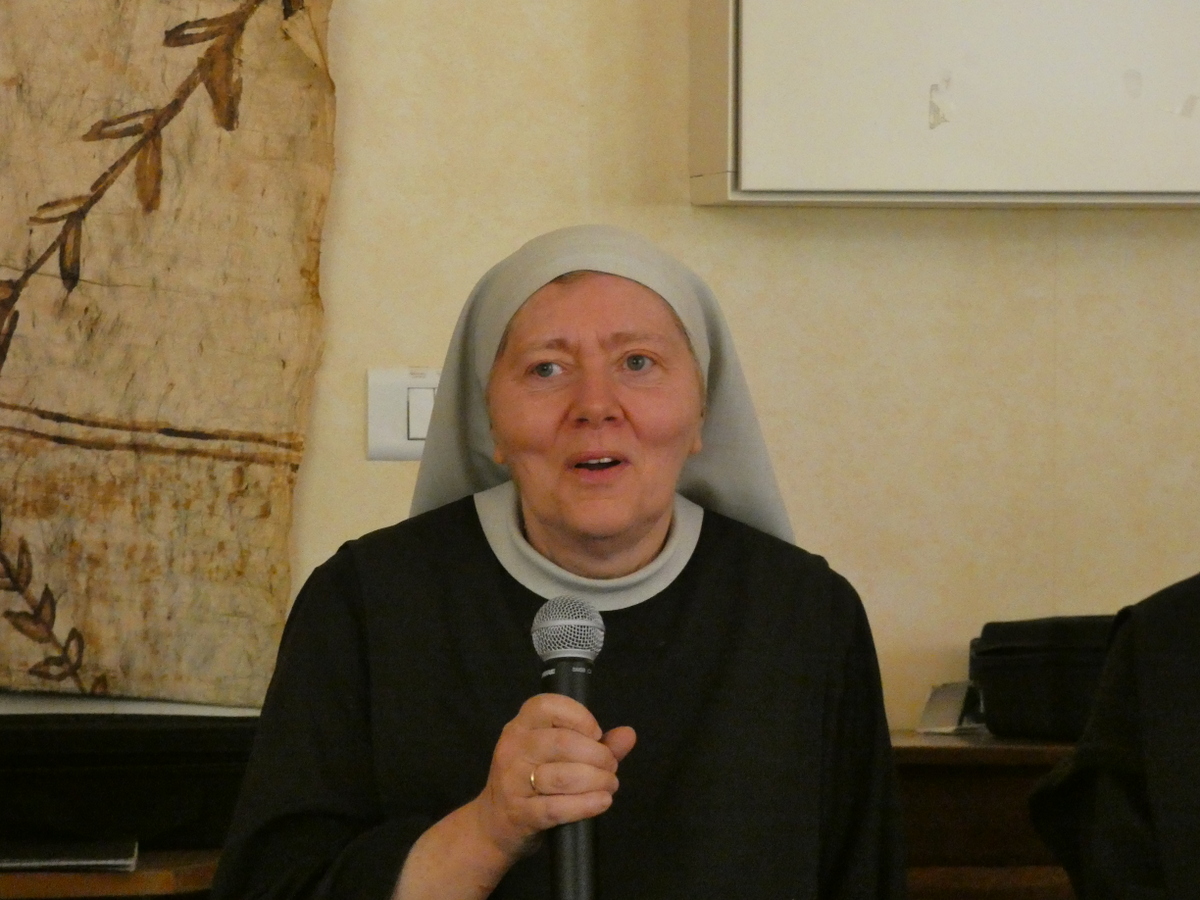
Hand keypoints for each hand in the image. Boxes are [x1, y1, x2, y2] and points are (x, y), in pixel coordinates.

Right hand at [472, 693, 635, 862]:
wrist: (493, 825)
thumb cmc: (530, 782)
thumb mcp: (555, 756)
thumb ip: (594, 743)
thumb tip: (629, 734)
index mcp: (521, 726)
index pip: (547, 706)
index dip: (579, 716)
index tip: (596, 734)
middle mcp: (513, 749)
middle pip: (562, 743)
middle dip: (597, 756)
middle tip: (611, 767)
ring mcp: (513, 782)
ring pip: (562, 776)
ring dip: (596, 781)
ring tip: (609, 785)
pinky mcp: (519, 813)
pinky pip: (557, 808)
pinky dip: (585, 805)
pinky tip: (601, 802)